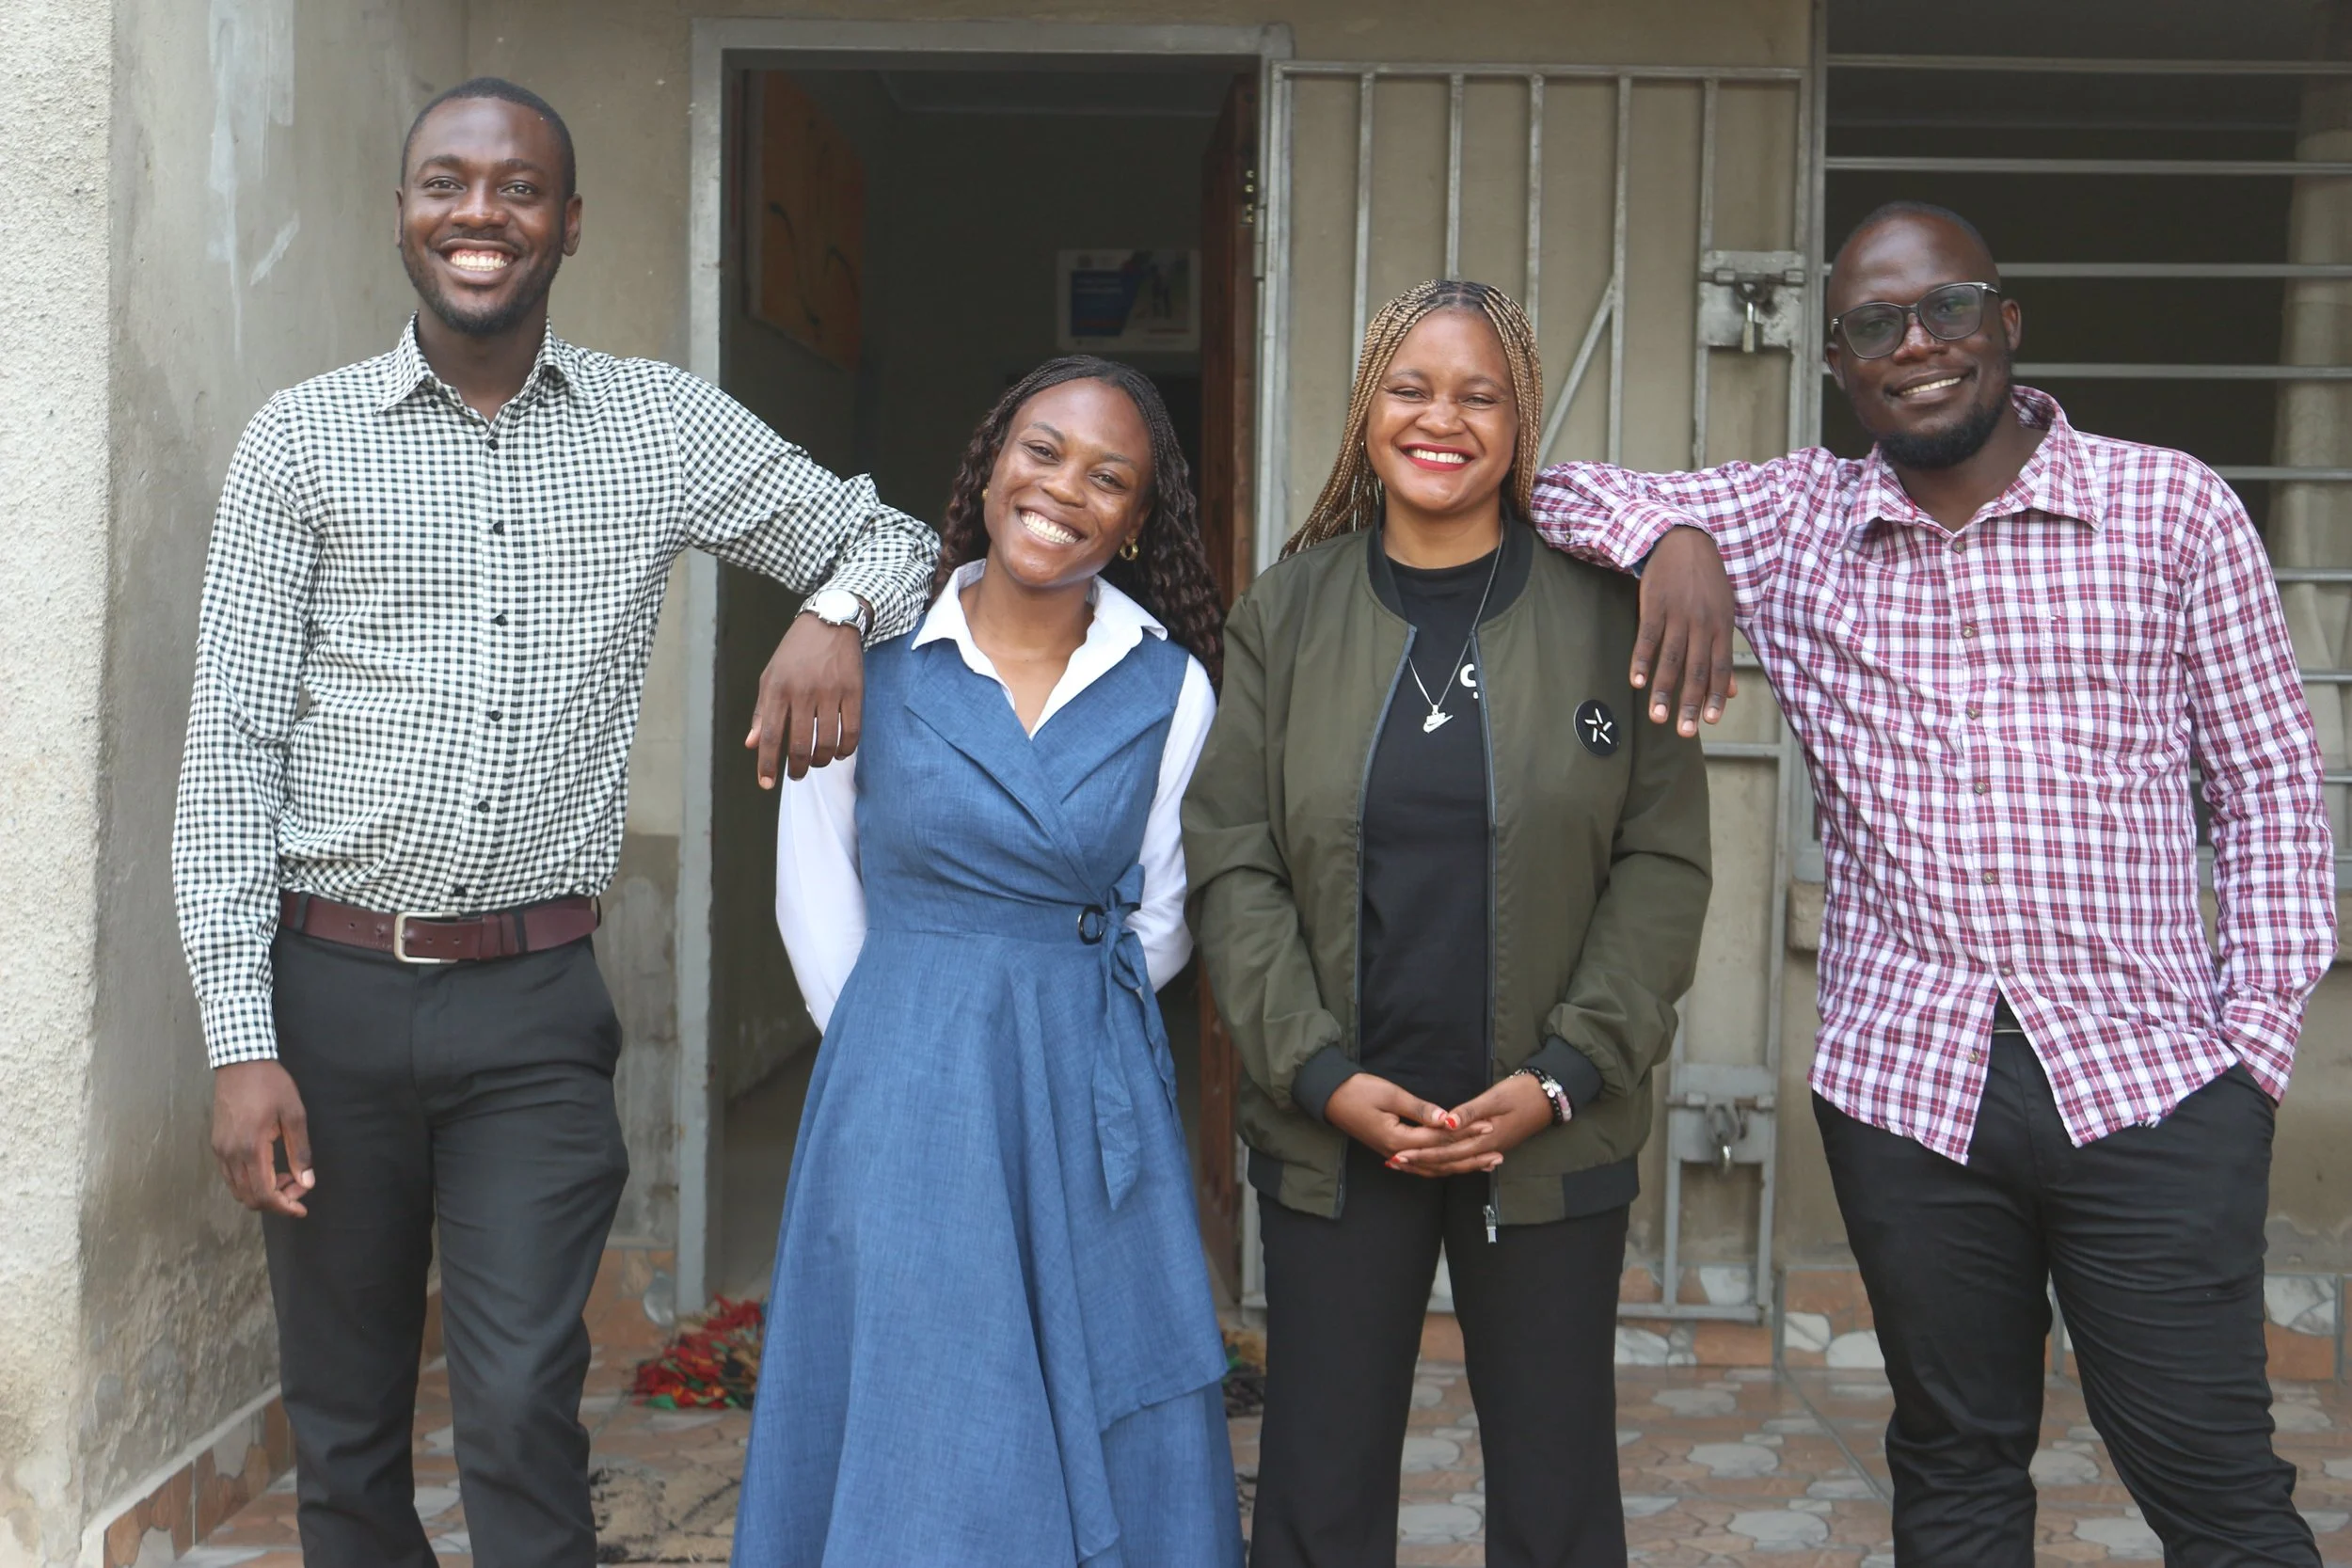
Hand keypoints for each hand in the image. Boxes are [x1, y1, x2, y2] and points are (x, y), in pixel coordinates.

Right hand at [211, 1060, 314, 1217]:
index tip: (301, 1209)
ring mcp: (220, 1150)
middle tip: (299, 1188)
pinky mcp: (217, 1144)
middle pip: (249, 1197)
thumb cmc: (271, 1084)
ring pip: (238, 1189)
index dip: (284, 1207)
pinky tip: (271, 1169)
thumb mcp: (294, 1114)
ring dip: (263, 1193)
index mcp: (250, 1147)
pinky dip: (250, 1182)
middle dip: (276, 1201)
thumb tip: (307, 1182)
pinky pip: (231, 1176)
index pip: (264, 1193)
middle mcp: (230, 1154)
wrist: (240, 1062)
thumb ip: (300, 1151)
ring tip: (288, 1178)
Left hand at [746, 612, 864, 785]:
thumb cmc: (795, 653)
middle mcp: (802, 691)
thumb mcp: (770, 676)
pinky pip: (851, 731)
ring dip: (821, 761)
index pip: (769, 736)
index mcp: (777, 688)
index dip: (767, 764)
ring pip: (826, 743)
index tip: (767, 784)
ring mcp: (830, 692)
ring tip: (818, 762)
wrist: (830, 621)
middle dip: (797, 768)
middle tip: (796, 775)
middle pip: (799, 745)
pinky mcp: (854, 691)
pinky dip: (846, 749)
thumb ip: (762, 712)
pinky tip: (840, 752)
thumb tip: (752, 744)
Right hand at [1324, 1072, 1487, 1168]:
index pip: (1441, 1138)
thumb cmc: (1358, 1091)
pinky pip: (1422, 1165)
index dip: (1466, 1132)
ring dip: (1460, 1166)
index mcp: (1399, 1139)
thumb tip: (1448, 1119)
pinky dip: (1442, 1166)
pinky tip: (1454, 1166)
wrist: (1329, 1097)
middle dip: (1471, 1157)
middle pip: (1441, 1160)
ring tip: (1485, 1164)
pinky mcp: (1393, 1150)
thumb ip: (1421, 1110)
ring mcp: (1395, 1155)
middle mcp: (1399, 1153)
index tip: (1489, 1125)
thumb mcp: (1390, 1095)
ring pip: (1434, 1167)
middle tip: (1497, 1155)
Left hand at [1389, 1074, 1553, 1177]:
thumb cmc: (1522, 1093)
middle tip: (1394, 1162)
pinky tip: (1437, 1161)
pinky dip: (1447, 1161)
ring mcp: (1490, 1149)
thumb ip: (1470, 1112)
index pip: (1446, 1151)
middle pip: (1448, 1162)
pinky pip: (1464, 1158)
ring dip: (1431, 1164)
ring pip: (1455, 1163)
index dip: (1421, 1154)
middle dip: (1420, 1162)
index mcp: (1484, 1139)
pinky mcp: (1492, 1144)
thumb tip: (1446, 1124)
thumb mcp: (1495, 1098)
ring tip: (1408, 1164)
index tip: (1399, 1154)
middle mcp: (1486, 1149)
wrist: (1549, 1096)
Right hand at [1629, 525, 1737, 736]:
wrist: (1684, 540)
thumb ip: (1723, 653)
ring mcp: (1678, 613)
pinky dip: (1641, 660)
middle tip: (1684, 731)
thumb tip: (1730, 692)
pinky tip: (1636, 682)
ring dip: (1663, 690)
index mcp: (1721, 625)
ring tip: (1657, 717)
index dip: (1715, 695)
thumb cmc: (1706, 580)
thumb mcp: (1723, 611)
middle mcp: (1702, 622)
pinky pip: (1647, 637)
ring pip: (1671, 658)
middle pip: (1697, 669)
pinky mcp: (1654, 604)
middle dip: (1690, 702)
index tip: (1710, 721)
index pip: (1720, 667)